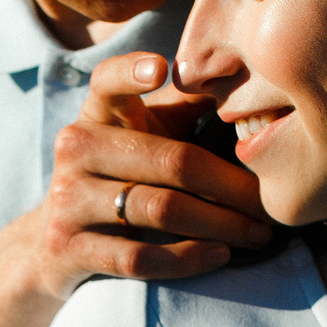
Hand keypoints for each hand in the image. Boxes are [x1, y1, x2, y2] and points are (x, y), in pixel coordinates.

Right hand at [17, 51, 271, 298]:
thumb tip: (244, 69)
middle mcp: (76, 150)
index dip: (130, 72)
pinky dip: (186, 258)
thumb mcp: (144, 136)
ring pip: (158, 209)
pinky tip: (220, 256)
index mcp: (97, 115)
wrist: (56, 247)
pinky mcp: (68, 248)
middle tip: (270, 203)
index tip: (161, 68)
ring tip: (258, 234)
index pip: (106, 81)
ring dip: (220, 225)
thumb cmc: (120, 179)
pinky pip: (138, 256)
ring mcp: (67, 200)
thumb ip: (184, 105)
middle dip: (230, 184)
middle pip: (168, 160)